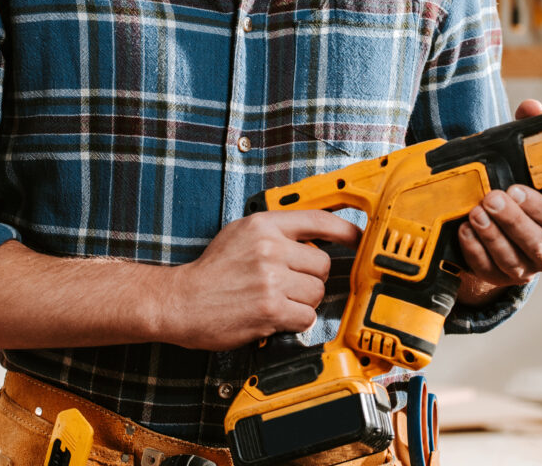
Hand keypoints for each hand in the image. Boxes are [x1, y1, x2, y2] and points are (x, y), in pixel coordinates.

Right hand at [163, 209, 360, 350]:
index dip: (345, 229)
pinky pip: (306, 316)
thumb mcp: (240, 233)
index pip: (318, 219)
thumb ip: (276, 231)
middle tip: (291, 284)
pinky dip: (296, 321)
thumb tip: (314, 238)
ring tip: (278, 300)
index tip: (358, 236)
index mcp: (264, 224)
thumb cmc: (212, 271)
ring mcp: (271, 279)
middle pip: (322, 263)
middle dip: (312, 277)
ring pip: (316, 292)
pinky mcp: (271, 309)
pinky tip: (276, 316)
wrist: (182, 301)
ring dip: (303, 302)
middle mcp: (270, 248)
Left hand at [457, 99, 541, 298]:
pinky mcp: (496, 276)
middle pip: (538, 245)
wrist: (492, 227)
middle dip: (514, 222)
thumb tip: (531, 106)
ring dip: (492, 236)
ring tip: (474, 211)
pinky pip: (487, 269)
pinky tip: (463, 230)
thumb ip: (530, 135)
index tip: (517, 189)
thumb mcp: (522, 162)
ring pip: (513, 260)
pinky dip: (474, 250)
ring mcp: (522, 268)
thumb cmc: (514, 190)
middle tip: (491, 197)